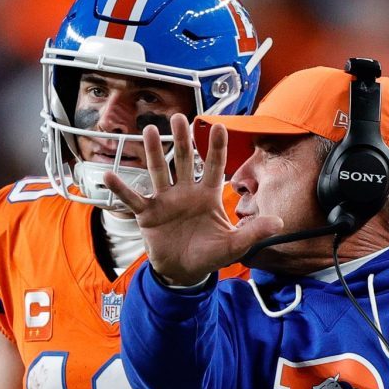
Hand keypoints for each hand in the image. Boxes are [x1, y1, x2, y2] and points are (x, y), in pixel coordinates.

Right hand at [103, 114, 282, 284]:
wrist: (185, 272)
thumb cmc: (209, 255)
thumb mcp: (235, 245)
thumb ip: (254, 232)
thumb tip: (280, 222)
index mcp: (208, 196)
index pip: (215, 166)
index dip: (217, 148)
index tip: (220, 126)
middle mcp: (186, 192)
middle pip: (185, 160)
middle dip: (183, 139)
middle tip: (179, 116)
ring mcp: (165, 201)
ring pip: (159, 171)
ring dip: (154, 151)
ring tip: (150, 129)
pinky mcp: (148, 214)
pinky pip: (133, 198)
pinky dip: (121, 188)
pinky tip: (109, 175)